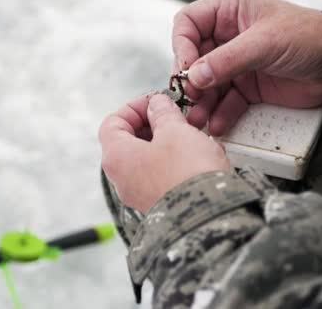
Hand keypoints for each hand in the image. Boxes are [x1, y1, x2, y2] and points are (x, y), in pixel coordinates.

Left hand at [99, 94, 230, 212]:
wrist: (208, 218)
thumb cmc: (187, 174)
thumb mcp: (175, 130)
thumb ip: (163, 112)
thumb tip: (157, 105)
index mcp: (117, 157)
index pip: (112, 123)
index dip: (134, 108)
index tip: (157, 103)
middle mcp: (123, 179)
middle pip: (130, 141)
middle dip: (155, 125)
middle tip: (177, 118)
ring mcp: (140, 195)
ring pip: (150, 159)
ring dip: (171, 143)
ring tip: (194, 138)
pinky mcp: (161, 204)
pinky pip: (165, 177)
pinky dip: (180, 163)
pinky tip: (202, 158)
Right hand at [172, 0, 321, 135]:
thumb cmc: (310, 36)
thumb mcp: (266, 43)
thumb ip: (228, 60)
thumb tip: (196, 75)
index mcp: (231, 12)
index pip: (189, 23)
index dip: (181, 45)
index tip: (184, 69)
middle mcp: (230, 37)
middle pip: (195, 58)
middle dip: (190, 80)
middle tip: (190, 97)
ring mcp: (239, 64)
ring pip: (208, 84)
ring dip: (201, 102)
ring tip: (198, 118)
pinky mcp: (249, 87)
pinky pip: (226, 101)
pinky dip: (220, 113)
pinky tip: (218, 123)